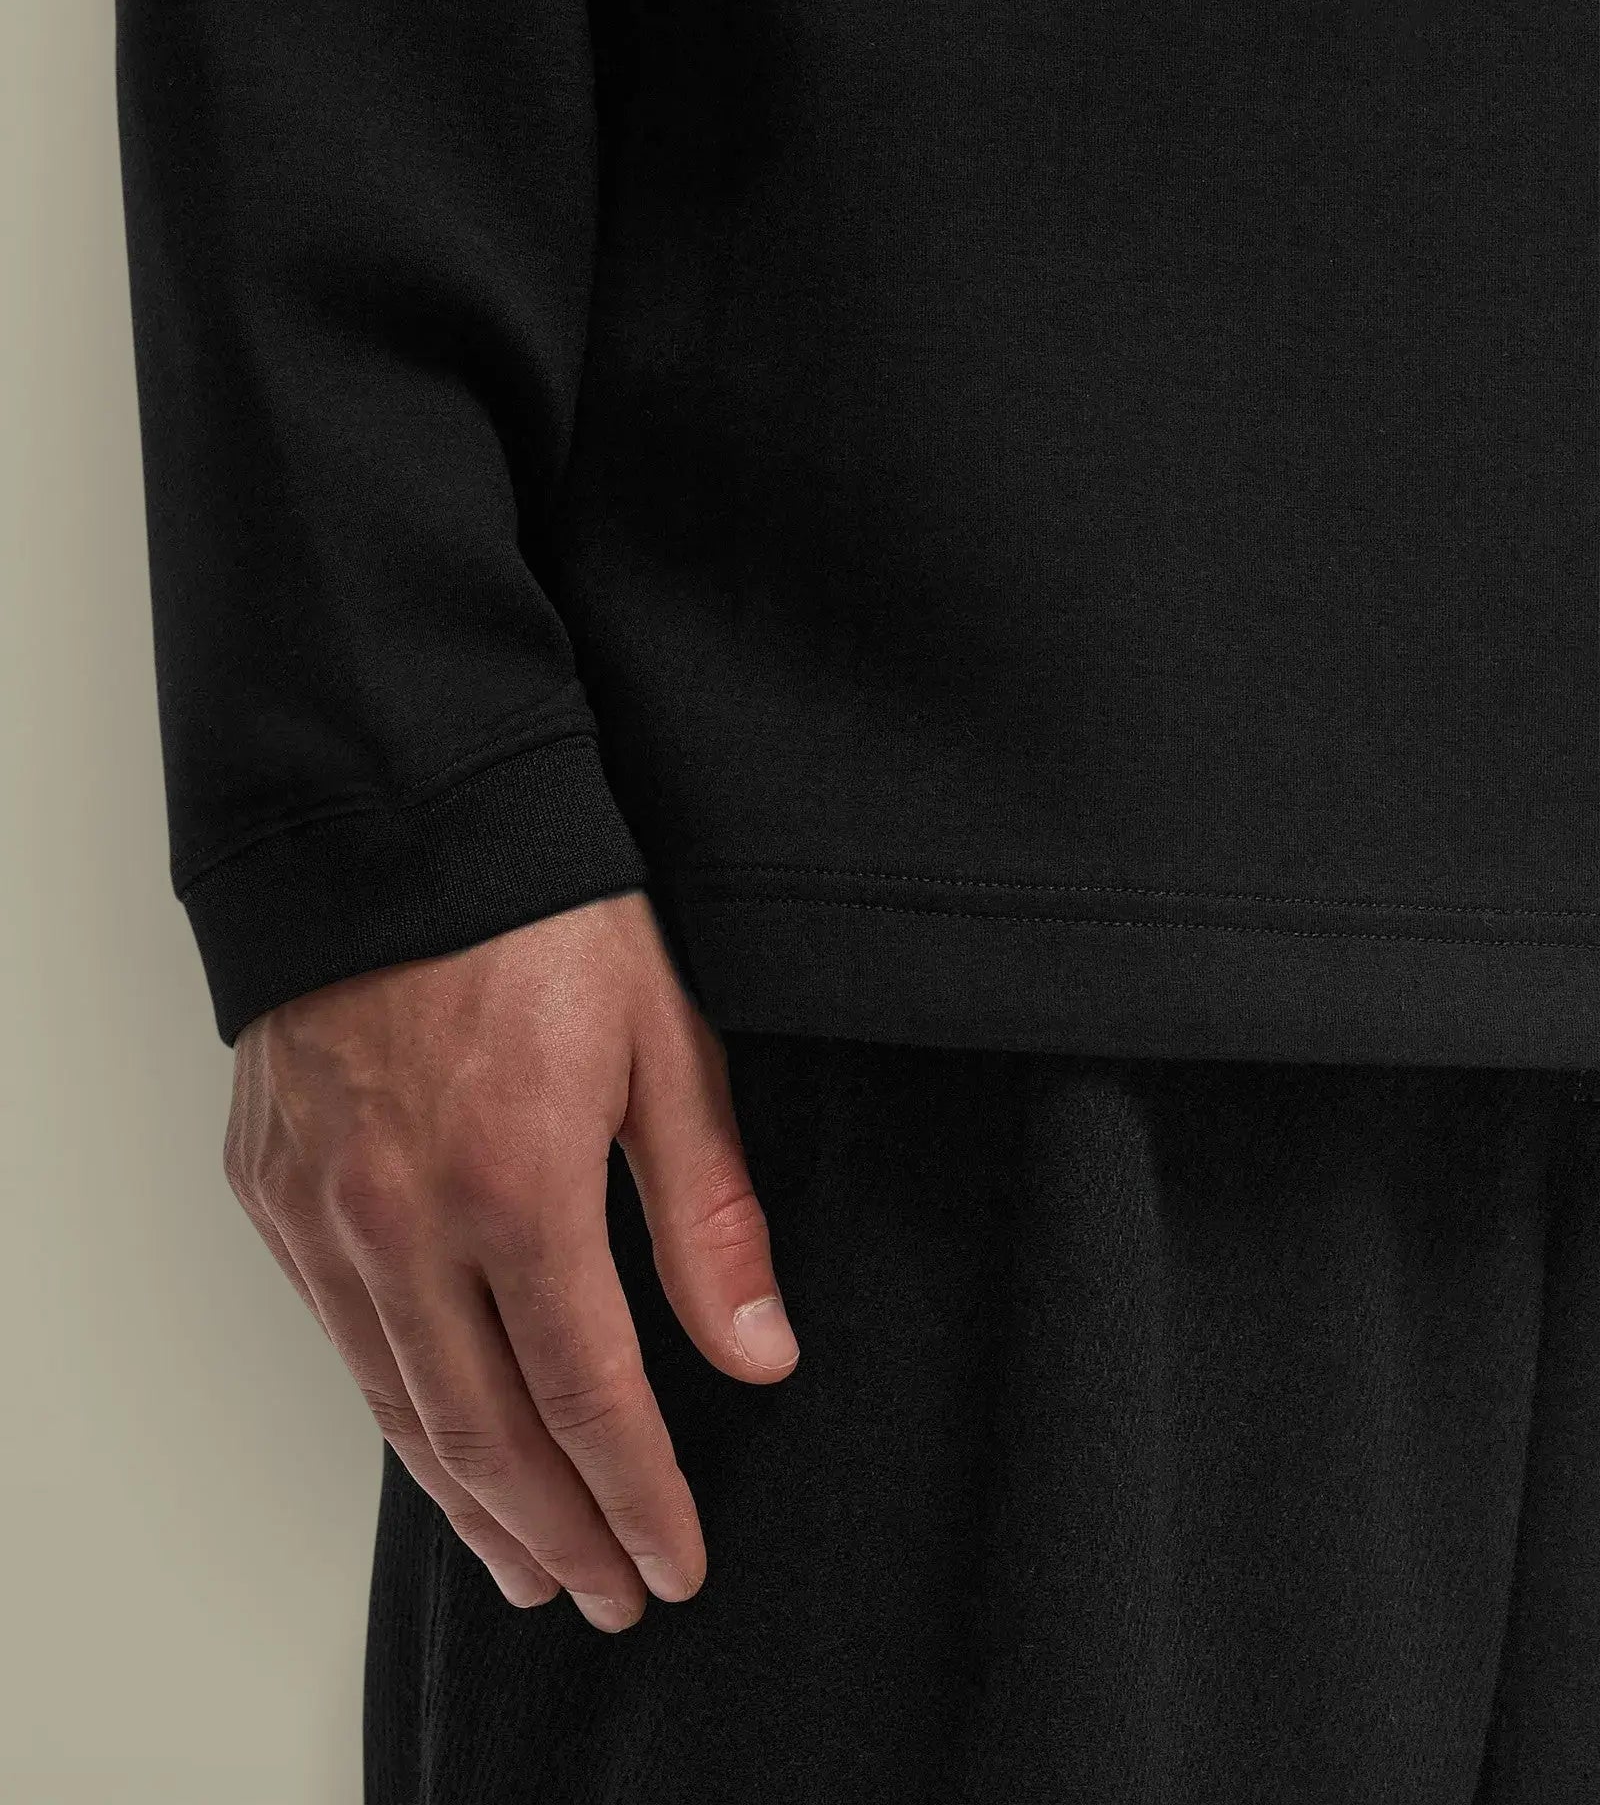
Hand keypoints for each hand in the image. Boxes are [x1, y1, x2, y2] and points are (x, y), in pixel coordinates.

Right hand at [223, 889, 797, 1630]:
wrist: (399, 819)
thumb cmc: (546, 917)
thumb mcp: (664, 1046)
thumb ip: (707, 1215)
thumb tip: (758, 1354)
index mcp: (516, 1183)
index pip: (587, 1397)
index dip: (636, 1497)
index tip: (675, 1564)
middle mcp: (401, 1218)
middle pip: (484, 1432)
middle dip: (557, 1534)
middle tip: (610, 1595)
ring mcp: (323, 1208)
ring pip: (397, 1406)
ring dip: (470, 1504)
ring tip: (531, 1567)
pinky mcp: (273, 1187)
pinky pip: (337, 1335)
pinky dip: (395, 1414)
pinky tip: (438, 1446)